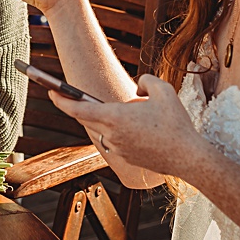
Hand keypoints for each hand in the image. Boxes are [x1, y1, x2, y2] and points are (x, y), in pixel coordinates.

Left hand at [47, 74, 200, 176]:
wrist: (188, 158)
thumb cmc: (176, 124)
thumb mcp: (164, 91)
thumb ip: (146, 81)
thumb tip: (138, 87)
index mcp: (115, 117)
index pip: (77, 110)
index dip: (61, 100)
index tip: (51, 91)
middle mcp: (111, 134)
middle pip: (88, 118)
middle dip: (80, 106)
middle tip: (74, 95)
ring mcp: (118, 148)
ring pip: (107, 128)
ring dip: (114, 119)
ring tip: (141, 114)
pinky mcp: (126, 157)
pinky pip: (119, 139)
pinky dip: (125, 131)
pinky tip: (146, 128)